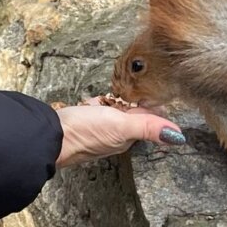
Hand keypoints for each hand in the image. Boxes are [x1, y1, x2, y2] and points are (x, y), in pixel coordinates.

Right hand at [55, 98, 185, 167]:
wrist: (48, 134)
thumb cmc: (84, 132)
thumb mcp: (121, 126)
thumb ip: (148, 128)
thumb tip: (178, 137)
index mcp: (127, 137)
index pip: (147, 119)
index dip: (152, 105)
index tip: (158, 90)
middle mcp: (115, 134)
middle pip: (131, 114)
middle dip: (133, 102)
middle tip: (135, 89)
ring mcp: (98, 128)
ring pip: (114, 110)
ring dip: (115, 101)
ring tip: (115, 96)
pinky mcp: (83, 121)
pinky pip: (96, 109)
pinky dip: (97, 103)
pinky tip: (94, 101)